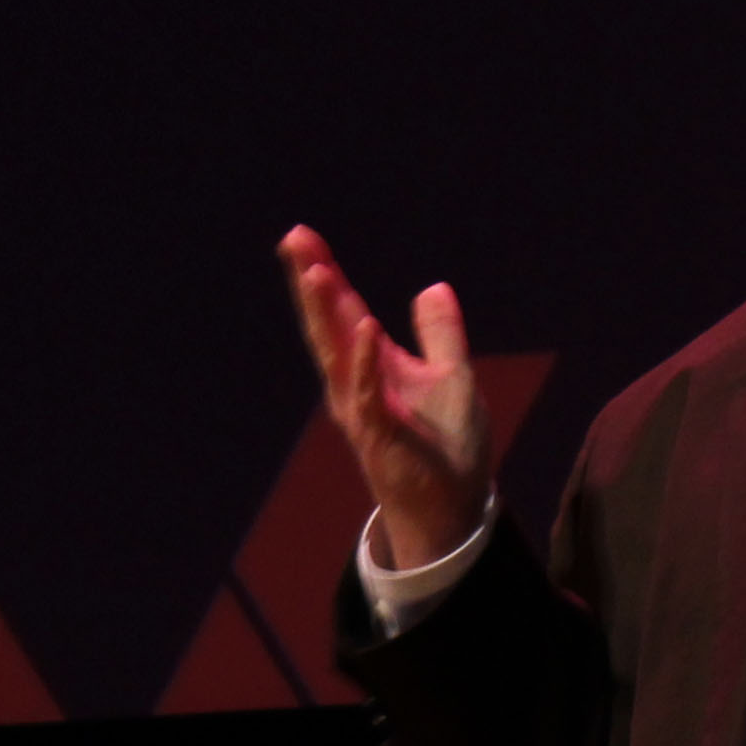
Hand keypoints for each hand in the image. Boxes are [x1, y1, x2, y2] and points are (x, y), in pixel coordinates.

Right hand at [277, 225, 495, 569]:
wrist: (452, 509)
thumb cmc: (447, 447)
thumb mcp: (452, 378)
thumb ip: (441, 333)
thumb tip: (432, 287)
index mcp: (373, 366)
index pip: (343, 312)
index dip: (325, 274)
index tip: (301, 237)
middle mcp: (357, 386)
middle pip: (328, 326)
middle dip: (311, 283)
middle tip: (293, 239)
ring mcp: (364, 412)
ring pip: (337, 355)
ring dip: (325, 314)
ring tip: (314, 270)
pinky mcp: (380, 437)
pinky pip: (369, 395)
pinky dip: (365, 362)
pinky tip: (364, 329)